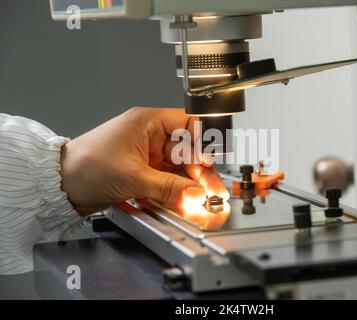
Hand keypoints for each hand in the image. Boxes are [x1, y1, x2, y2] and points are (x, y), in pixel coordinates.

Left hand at [60, 107, 228, 215]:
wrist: (61, 185)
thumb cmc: (86, 166)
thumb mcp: (132, 176)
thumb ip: (168, 186)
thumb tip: (196, 193)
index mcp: (148, 123)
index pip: (188, 124)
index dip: (203, 142)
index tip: (211, 163)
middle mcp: (152, 137)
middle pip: (187, 151)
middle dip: (200, 172)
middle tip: (212, 191)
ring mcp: (149, 156)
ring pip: (180, 169)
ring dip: (191, 185)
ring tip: (202, 201)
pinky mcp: (145, 173)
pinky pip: (169, 181)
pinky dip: (178, 192)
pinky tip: (187, 202)